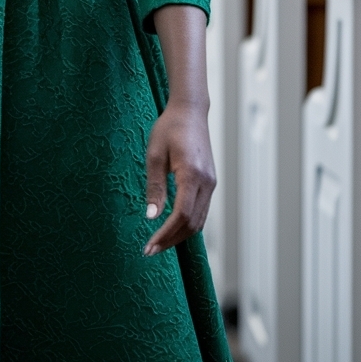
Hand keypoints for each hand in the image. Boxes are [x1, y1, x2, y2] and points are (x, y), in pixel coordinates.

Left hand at [143, 98, 215, 256]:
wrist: (190, 111)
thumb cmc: (169, 128)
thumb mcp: (155, 155)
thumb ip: (155, 187)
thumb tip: (151, 217)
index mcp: (192, 174)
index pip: (182, 216)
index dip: (165, 235)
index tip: (149, 246)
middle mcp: (207, 183)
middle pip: (192, 224)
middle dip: (171, 240)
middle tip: (150, 250)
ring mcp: (211, 184)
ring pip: (199, 221)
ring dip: (180, 235)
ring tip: (159, 243)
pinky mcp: (210, 182)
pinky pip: (201, 211)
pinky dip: (187, 224)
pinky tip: (171, 227)